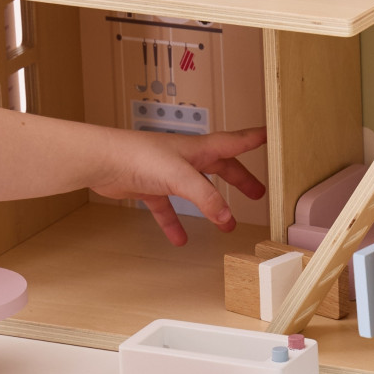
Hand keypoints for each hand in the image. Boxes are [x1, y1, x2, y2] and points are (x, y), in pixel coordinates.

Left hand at [90, 126, 266, 244]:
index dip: (254, 138)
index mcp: (198, 149)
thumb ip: (205, 197)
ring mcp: (167, 173)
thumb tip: (226, 216)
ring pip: (197, 190)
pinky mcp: (150, 187)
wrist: (102, 161)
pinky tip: (179, 239)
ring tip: (226, 223)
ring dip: (212, 205)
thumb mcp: (180, 176)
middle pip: (221, 167)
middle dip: (240, 178)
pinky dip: (175, 223)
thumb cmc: (138, 156)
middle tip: (257, 191)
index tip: (271, 135)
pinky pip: (168, 208)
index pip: (234, 141)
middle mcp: (186, 158)